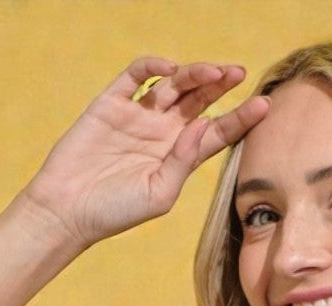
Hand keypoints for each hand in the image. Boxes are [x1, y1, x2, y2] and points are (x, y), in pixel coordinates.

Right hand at [19, 54, 269, 250]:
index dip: (241, 118)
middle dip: (220, 84)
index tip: (264, 106)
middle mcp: (162, 132)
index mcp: (178, 156)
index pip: (217, 130)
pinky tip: (169, 70)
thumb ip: (183, 162)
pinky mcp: (112, 103)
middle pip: (199, 99)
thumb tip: (201, 127)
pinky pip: (136, 75)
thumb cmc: (115, 213)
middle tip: (238, 72)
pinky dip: (153, 66)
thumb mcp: (159, 195)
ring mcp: (138, 115)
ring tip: (212, 73)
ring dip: (194, 74)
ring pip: (174, 84)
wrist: (67, 210)